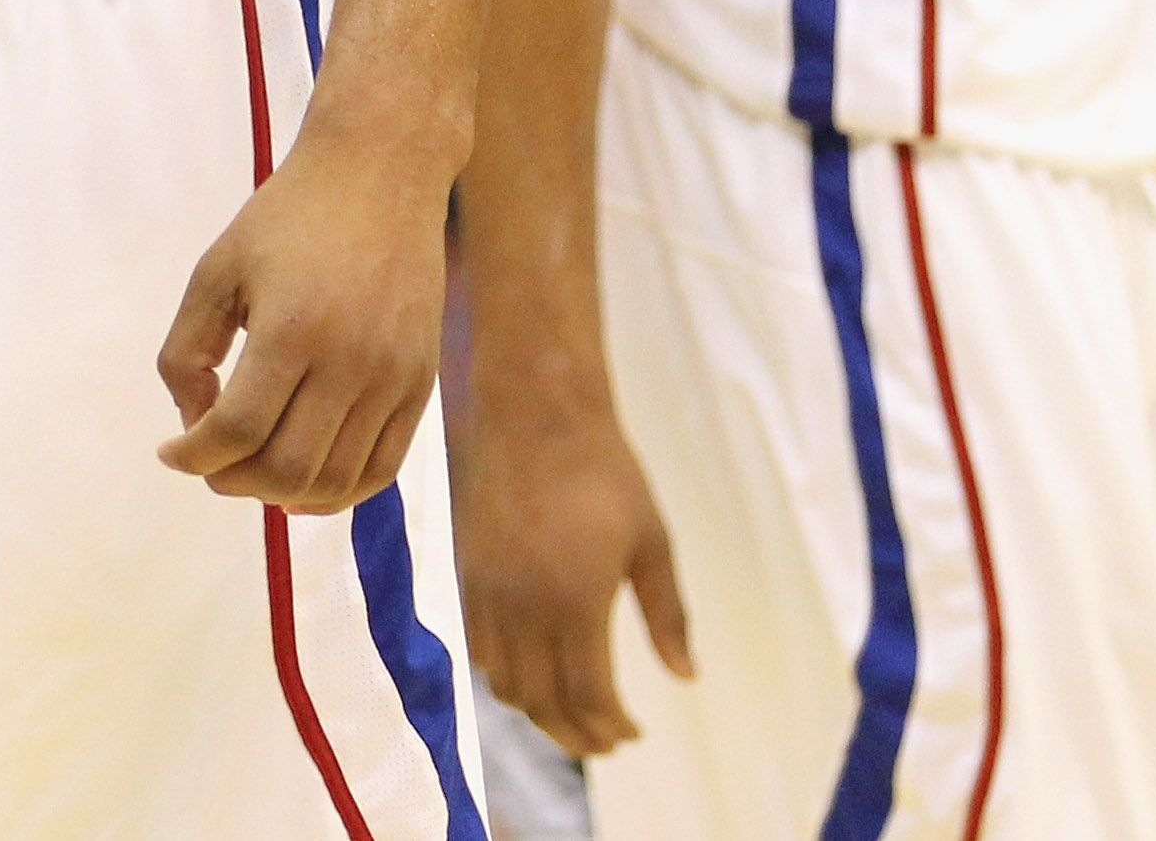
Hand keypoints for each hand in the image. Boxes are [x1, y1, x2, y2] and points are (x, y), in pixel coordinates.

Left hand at [155, 127, 450, 513]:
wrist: (382, 171)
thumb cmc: (289, 217)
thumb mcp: (216, 269)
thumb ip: (187, 352)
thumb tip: (195, 425)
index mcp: (292, 327)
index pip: (237, 431)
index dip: (194, 457)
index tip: (171, 451)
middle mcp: (352, 361)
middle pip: (285, 469)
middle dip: (231, 481)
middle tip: (208, 462)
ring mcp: (393, 377)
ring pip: (334, 481)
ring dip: (280, 494)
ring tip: (250, 470)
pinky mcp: (420, 382)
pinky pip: (381, 468)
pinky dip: (336, 492)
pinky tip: (300, 480)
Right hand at [456, 371, 691, 759]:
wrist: (536, 413)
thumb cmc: (607, 474)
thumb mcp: (653, 542)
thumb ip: (668, 615)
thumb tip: (687, 677)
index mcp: (577, 600)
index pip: (588, 695)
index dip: (610, 726)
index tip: (634, 734)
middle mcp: (524, 606)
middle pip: (542, 702)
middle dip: (576, 734)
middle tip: (605, 743)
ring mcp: (489, 592)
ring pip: (505, 683)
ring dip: (539, 712)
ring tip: (572, 717)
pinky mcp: (468, 574)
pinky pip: (480, 650)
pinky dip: (505, 678)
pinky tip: (534, 674)